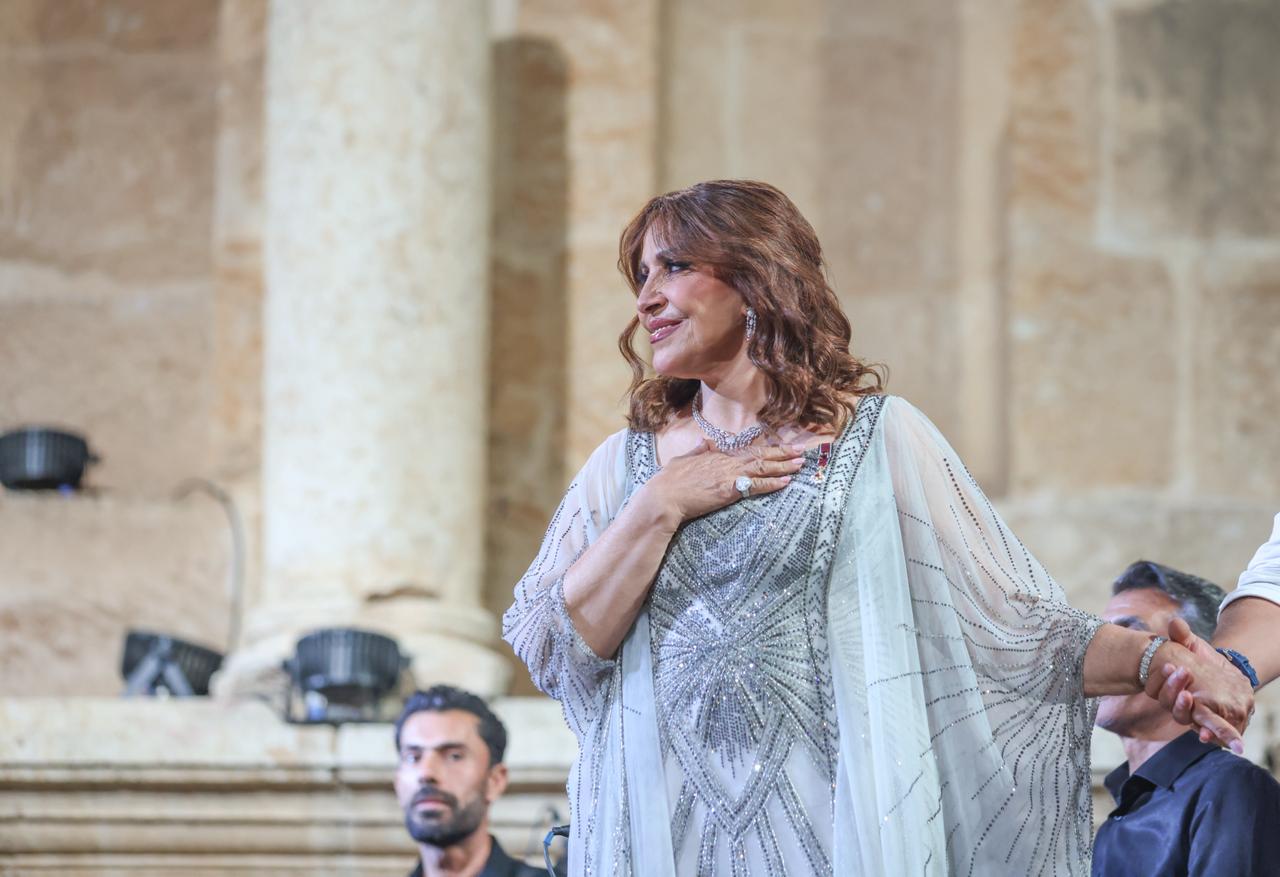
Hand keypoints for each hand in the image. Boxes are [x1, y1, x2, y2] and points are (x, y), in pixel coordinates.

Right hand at [643, 440, 804, 525]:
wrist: (663, 497)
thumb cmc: (669, 481)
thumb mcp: (682, 459)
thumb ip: (697, 450)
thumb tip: (706, 441)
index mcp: (716, 454)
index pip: (747, 450)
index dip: (767, 448)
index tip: (782, 447)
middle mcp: (725, 462)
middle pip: (760, 456)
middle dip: (782, 454)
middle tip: (802, 451)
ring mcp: (728, 475)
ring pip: (762, 469)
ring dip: (783, 467)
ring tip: (800, 465)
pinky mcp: (729, 490)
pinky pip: (755, 487)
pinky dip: (771, 484)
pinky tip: (785, 482)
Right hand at [1146, 621, 1253, 751]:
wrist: (1221, 673)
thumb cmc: (1199, 659)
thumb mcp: (1191, 644)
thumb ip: (1182, 635)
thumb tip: (1175, 623)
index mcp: (1172, 688)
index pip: (1162, 691)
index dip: (1167, 683)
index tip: (1173, 668)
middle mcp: (1182, 705)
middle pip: (1176, 710)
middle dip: (1179, 701)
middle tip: (1186, 692)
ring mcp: (1198, 715)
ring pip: (1194, 723)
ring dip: (1201, 725)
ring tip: (1205, 732)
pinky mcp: (1217, 723)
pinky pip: (1217, 734)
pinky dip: (1223, 739)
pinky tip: (1232, 745)